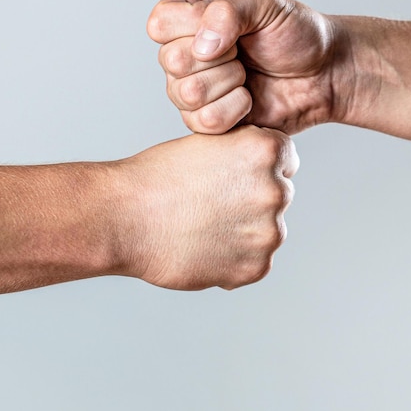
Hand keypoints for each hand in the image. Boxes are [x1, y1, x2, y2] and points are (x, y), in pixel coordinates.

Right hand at [118, 126, 298, 290]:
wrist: (124, 218)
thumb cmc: (158, 177)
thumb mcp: (209, 142)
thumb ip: (246, 153)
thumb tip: (269, 171)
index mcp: (266, 150)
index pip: (287, 159)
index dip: (259, 167)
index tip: (235, 176)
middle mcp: (276, 190)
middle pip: (279, 195)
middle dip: (253, 199)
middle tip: (212, 204)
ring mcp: (269, 232)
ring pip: (268, 230)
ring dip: (245, 231)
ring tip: (202, 227)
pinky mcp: (256, 267)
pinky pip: (255, 262)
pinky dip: (234, 258)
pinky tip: (203, 247)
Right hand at [147, 0, 343, 134]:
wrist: (323, 74)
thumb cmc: (296, 34)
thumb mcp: (266, 5)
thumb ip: (229, 12)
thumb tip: (202, 46)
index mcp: (187, 18)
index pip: (160, 24)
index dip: (195, 29)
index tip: (231, 30)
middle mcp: (181, 54)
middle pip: (172, 61)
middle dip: (220, 58)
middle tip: (244, 54)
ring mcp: (190, 90)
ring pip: (186, 94)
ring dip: (229, 84)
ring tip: (247, 76)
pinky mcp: (206, 121)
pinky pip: (203, 122)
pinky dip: (235, 110)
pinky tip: (249, 99)